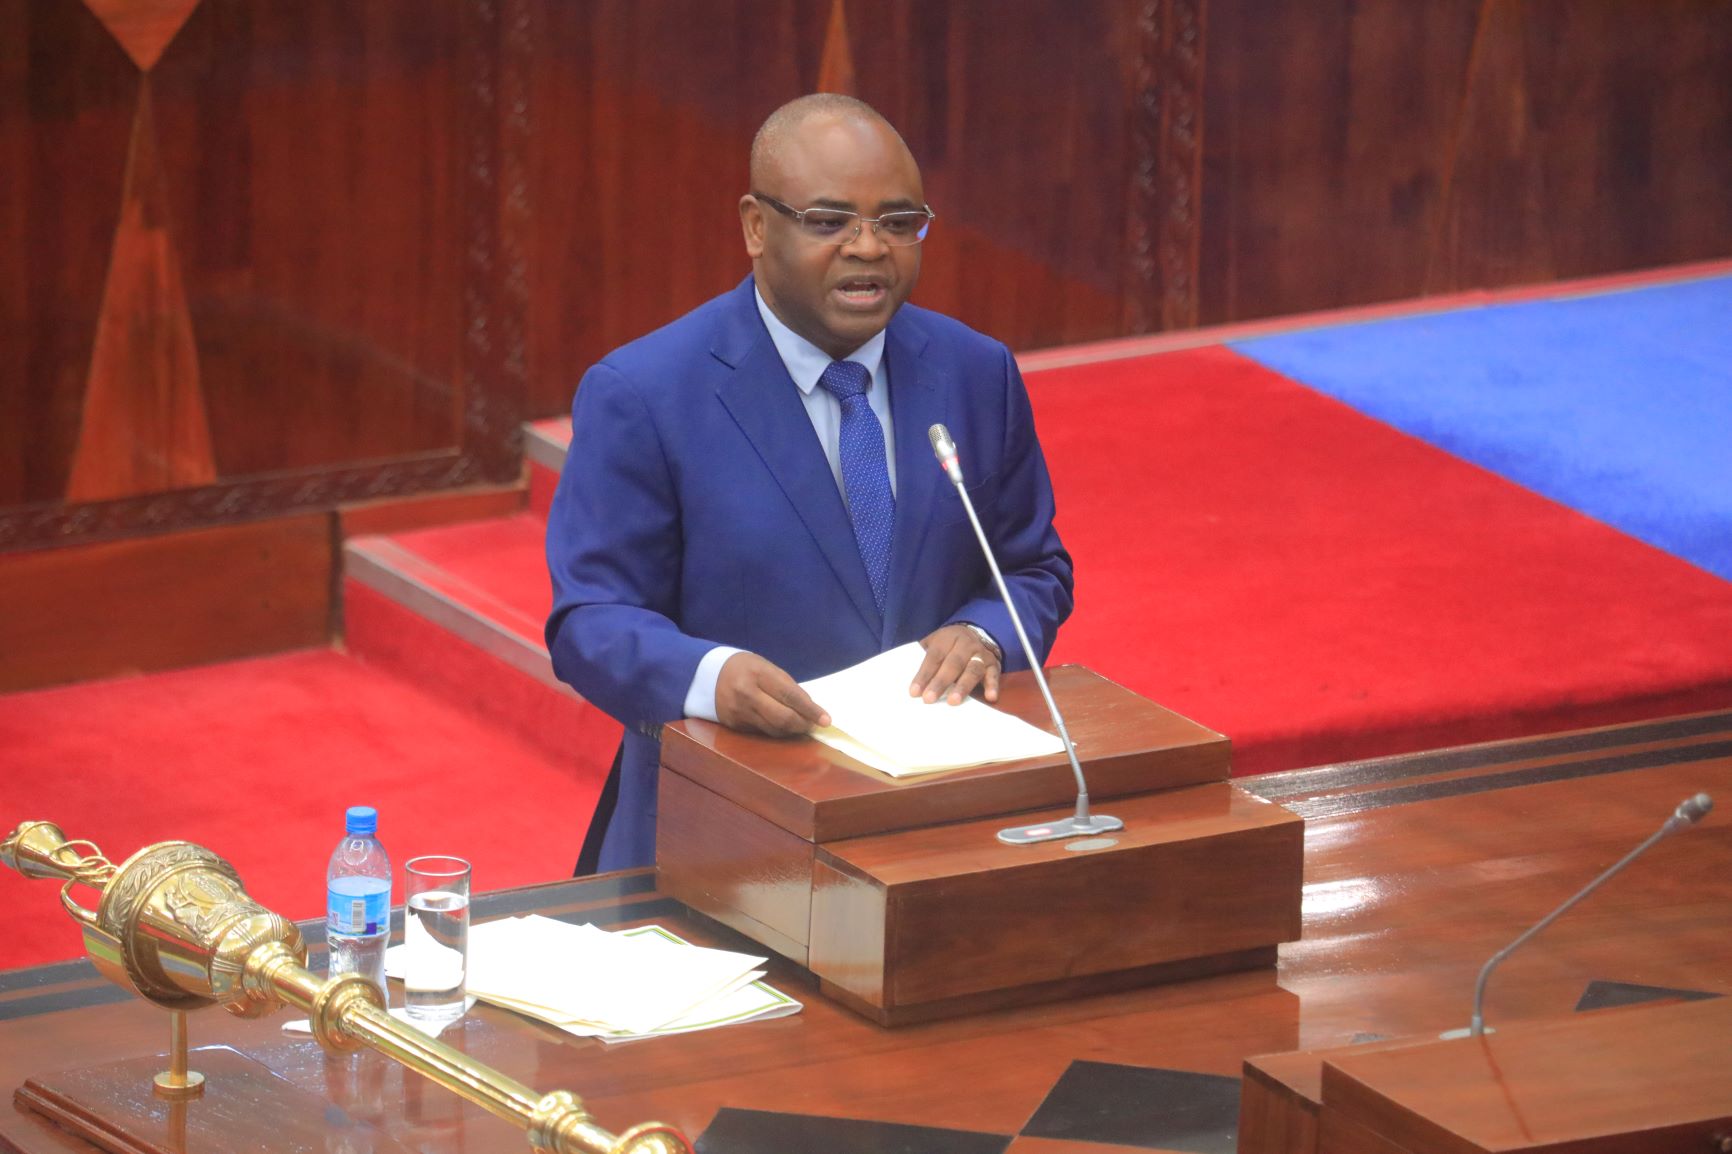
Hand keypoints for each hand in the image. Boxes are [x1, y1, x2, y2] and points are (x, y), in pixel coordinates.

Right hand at [715, 652, 830, 735]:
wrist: (706, 674)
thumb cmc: (744, 667)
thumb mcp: (766, 667)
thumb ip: (787, 686)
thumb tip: (809, 708)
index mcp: (759, 674)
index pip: (790, 696)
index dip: (810, 710)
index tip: (826, 720)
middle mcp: (747, 694)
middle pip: (783, 718)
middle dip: (802, 724)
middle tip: (812, 725)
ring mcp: (739, 712)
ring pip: (774, 729)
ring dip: (791, 730)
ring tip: (800, 725)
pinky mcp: (733, 725)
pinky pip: (761, 732)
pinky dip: (775, 730)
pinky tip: (781, 726)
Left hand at [911, 624, 1000, 704]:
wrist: (976, 634)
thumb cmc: (948, 646)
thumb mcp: (934, 644)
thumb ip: (922, 658)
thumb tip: (911, 684)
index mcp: (947, 638)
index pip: (934, 657)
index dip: (924, 675)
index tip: (914, 692)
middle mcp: (965, 644)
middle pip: (952, 664)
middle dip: (940, 682)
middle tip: (929, 699)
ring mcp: (981, 654)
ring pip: (972, 670)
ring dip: (963, 686)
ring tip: (954, 701)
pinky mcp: (994, 664)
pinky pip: (994, 675)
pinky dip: (993, 686)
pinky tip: (990, 697)